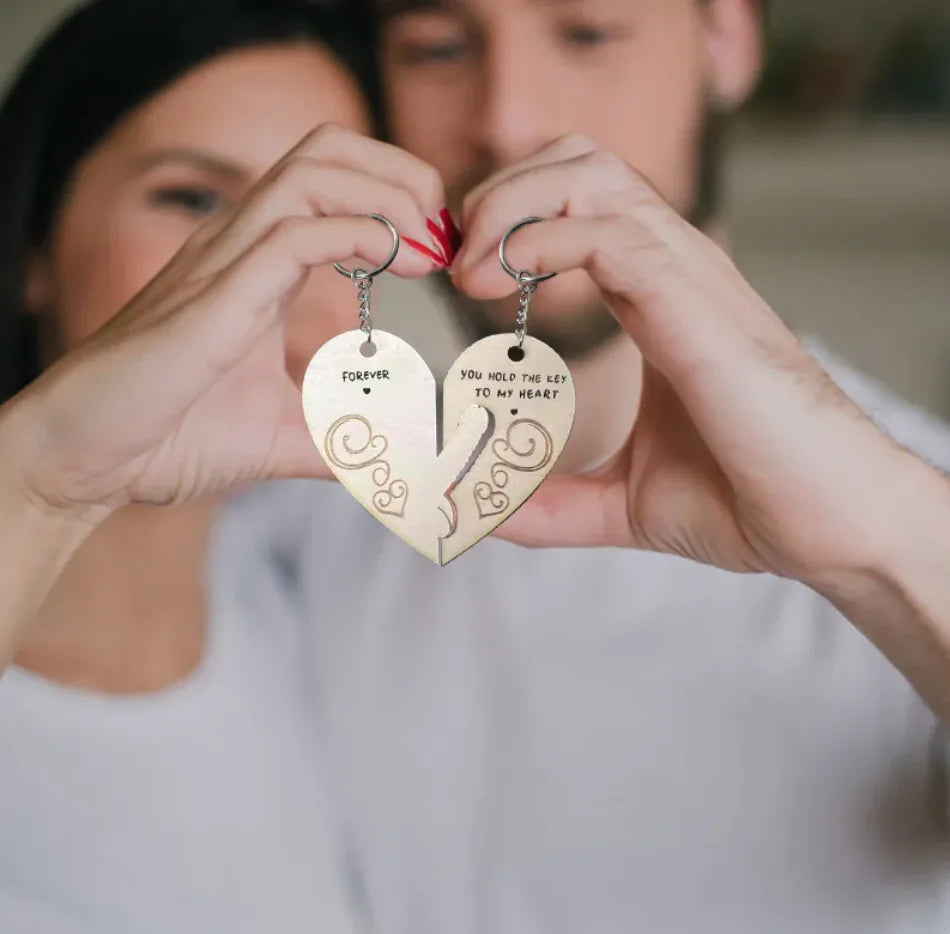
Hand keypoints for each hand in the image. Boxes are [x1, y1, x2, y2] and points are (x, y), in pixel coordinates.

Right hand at [2, 125, 444, 522]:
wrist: (89, 459)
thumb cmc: (169, 435)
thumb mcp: (279, 434)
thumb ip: (336, 436)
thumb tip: (386, 456)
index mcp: (255, 263)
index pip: (330, 180)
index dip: (395, 196)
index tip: (436, 250)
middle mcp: (238, 245)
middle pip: (325, 149)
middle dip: (399, 173)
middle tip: (442, 232)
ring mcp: (222, 263)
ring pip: (310, 172)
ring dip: (384, 194)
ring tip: (427, 244)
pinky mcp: (213, 298)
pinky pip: (291, 234)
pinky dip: (354, 234)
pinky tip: (392, 262)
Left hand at [452, 135, 930, 585]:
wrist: (826, 524)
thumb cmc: (743, 500)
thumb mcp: (622, 500)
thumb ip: (554, 501)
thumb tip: (490, 515)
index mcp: (655, 297)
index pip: (576, 205)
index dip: (508, 221)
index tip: (461, 274)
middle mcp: (671, 268)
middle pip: (575, 162)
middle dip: (500, 193)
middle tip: (457, 259)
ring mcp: (685, 275)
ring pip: (586, 173)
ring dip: (510, 205)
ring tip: (469, 270)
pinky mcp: (693, 298)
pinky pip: (605, 232)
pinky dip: (537, 241)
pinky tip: (496, 285)